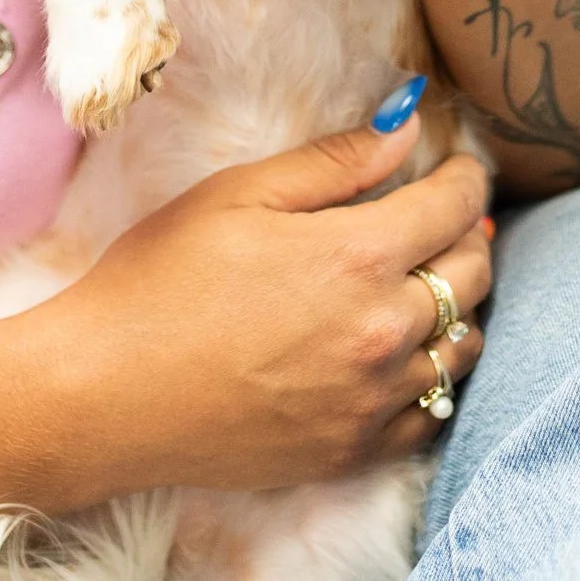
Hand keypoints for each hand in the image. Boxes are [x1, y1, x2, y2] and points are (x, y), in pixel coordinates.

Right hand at [60, 110, 493, 494]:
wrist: (105, 395)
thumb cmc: (158, 282)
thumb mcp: (237, 196)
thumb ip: (334, 162)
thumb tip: (407, 129)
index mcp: (357, 256)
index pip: (455, 207)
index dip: (467, 179)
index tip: (460, 171)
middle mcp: (382, 330)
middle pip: (473, 274)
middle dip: (469, 236)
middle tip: (444, 223)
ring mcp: (373, 399)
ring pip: (464, 346)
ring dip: (459, 309)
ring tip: (426, 289)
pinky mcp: (354, 450)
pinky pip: (433, 413)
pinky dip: (432, 378)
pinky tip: (403, 358)